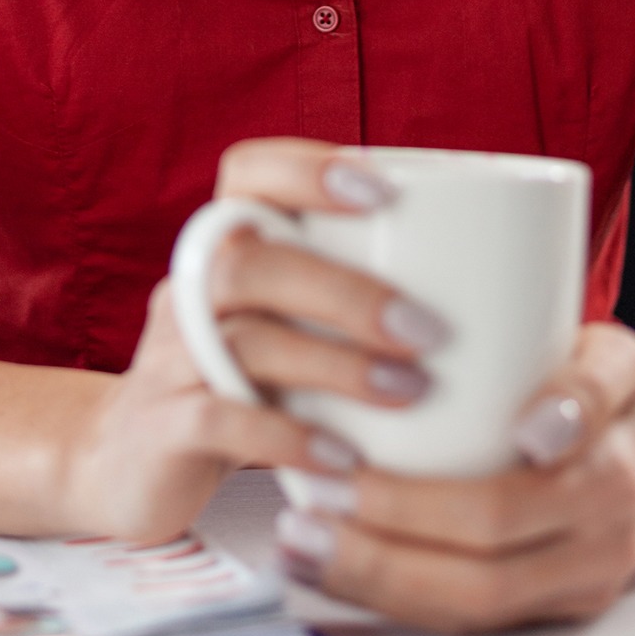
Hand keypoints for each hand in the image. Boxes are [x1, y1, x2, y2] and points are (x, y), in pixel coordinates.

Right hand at [60, 138, 447, 541]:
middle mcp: (191, 287)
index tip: (387, 192)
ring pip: (244, 337)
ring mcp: (170, 357)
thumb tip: (504, 281)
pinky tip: (344, 458)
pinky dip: (288, 436)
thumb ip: (353, 292)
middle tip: (428, 332)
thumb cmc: (244, 382)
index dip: (310, 170)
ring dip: (336, 363)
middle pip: (252, 260)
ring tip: (409, 392)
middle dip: (347, 291)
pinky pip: (220, 418)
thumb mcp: (289, 323)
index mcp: (226, 245)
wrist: (130, 465)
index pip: (249, 173)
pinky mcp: (161, 428)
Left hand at [271, 320, 634, 631]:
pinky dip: (396, 599)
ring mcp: (574, 591)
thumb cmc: (629, 397)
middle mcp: (595, 551)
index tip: (344, 472)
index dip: (416, 505)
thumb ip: (585, 382)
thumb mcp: (620, 357)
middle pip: (474, 577)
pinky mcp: (551, 612)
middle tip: (305, 509)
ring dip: (375, 585)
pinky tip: (335, 568)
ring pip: (467, 611)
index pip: (500, 511)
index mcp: (609, 480)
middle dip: (377, 552)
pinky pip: (470, 619)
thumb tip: (536, 430)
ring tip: (302, 545)